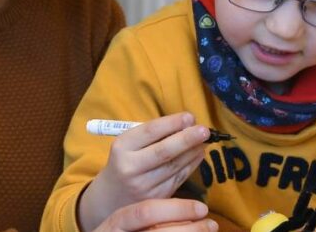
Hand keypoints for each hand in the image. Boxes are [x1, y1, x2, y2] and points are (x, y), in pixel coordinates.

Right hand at [79, 112, 209, 230]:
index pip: (149, 132)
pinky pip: (178, 179)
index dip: (171, 123)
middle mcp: (130, 167)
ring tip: (205, 140)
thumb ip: (151, 136)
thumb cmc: (123, 163)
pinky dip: (191, 165)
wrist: (110, 197)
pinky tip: (199, 155)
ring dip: (193, 152)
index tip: (189, 116)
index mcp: (121, 148)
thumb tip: (184, 124)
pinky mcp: (156, 198)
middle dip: (186, 139)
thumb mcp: (127, 146)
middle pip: (163, 152)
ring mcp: (144, 186)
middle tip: (204, 130)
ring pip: (174, 166)